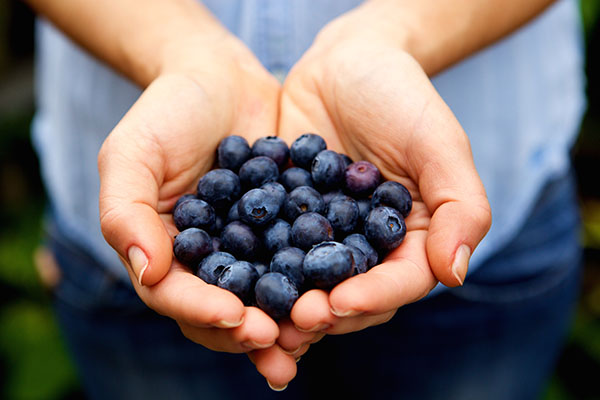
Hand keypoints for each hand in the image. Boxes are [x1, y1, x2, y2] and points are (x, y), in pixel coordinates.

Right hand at [97, 33, 296, 381]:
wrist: (222, 78)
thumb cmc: (168, 112)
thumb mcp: (133, 153)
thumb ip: (126, 213)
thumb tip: (148, 272)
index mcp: (166, 253)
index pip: (176, 296)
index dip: (204, 312)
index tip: (237, 317)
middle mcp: (209, 261)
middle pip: (223, 312)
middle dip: (250, 332)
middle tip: (282, 341)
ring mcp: (251, 249)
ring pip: (266, 297)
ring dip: (289, 321)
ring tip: (316, 331)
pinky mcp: (287, 230)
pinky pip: (303, 260)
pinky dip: (320, 278)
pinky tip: (344, 288)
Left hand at [277, 5, 490, 340]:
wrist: (347, 63)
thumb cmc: (402, 96)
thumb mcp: (439, 143)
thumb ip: (460, 206)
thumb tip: (456, 273)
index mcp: (413, 240)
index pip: (399, 282)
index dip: (373, 297)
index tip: (340, 303)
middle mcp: (368, 247)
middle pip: (351, 294)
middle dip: (323, 311)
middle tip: (293, 321)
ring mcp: (324, 236)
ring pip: (307, 282)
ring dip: (285, 304)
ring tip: (258, 316)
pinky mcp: (285, 219)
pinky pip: (269, 247)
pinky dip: (253, 265)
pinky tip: (230, 277)